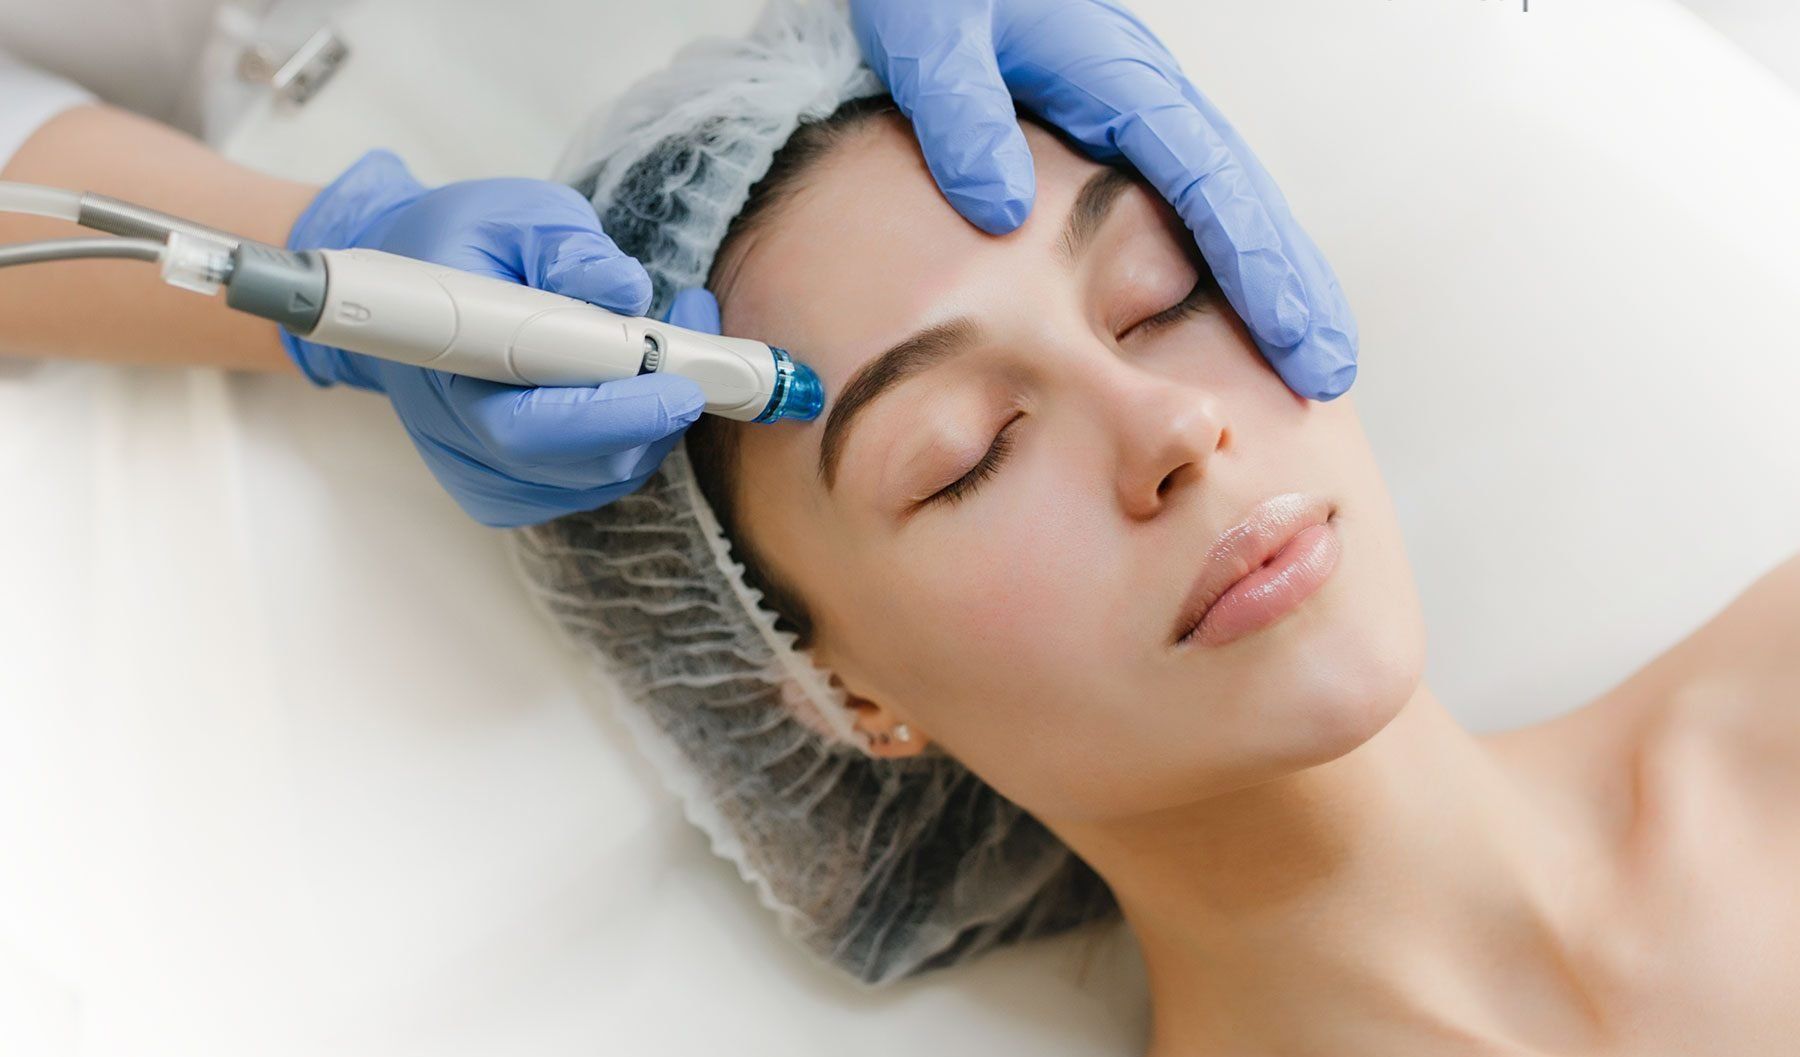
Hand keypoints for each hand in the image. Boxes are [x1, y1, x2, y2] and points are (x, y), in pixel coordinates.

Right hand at [283, 149, 705, 526]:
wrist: (415, 292)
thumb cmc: (464, 246)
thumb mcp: (515, 215)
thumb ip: (568, 247)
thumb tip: (624, 289)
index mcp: (448, 369)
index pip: (532, 425)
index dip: (613, 414)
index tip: (679, 385)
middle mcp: (460, 439)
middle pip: (581, 462)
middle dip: (655, 414)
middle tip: (699, 356)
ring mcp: (484, 475)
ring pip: (600, 477)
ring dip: (653, 421)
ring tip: (672, 347)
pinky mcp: (511, 490)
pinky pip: (594, 483)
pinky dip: (633, 440)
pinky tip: (639, 386)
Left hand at [850, 0, 1356, 400]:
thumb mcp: (933, 40)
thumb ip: (961, 115)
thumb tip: (1002, 210)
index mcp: (1118, 78)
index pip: (1206, 182)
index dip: (1252, 263)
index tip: (1290, 332)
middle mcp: (1147, 96)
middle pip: (1244, 198)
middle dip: (1294, 286)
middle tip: (1329, 370)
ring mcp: (1141, 115)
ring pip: (1231, 203)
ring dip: (1276, 280)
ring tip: (1310, 361)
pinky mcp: (1121, 133)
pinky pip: (1194, 203)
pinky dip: (1231, 260)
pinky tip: (1244, 315)